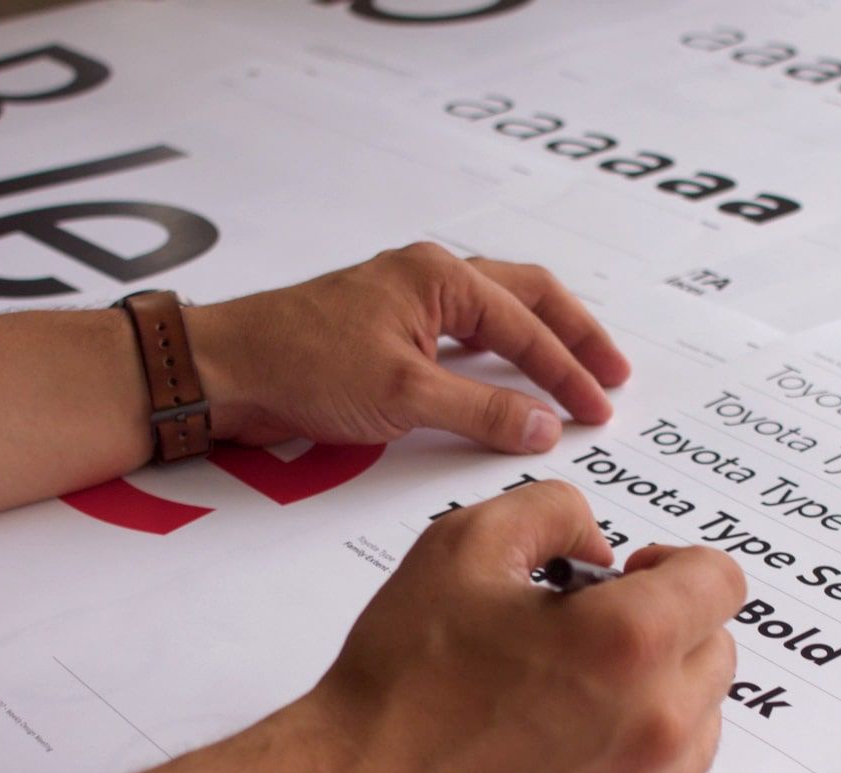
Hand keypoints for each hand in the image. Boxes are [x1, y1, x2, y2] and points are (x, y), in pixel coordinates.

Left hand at [182, 243, 630, 453]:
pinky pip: (462, 338)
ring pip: (495, 314)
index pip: (527, 324)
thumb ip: (482, 412)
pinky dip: (497, 359)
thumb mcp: (404, 397)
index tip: (600, 408)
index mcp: (440, 277)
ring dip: (537, 343)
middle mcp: (429, 278)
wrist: (228, 370)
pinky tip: (509, 384)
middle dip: (573, 336)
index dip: (569, 370)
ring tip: (575, 376)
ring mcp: (408, 302)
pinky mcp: (388, 334)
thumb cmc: (302, 366)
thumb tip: (545, 426)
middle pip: (526, 297)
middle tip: (613, 375)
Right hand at [287, 480, 745, 772]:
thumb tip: (600, 542)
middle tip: (587, 636)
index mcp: (629, 639)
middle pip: (717, 650)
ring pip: (701, 721)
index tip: (631, 577)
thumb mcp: (461, 546)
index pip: (720, 581)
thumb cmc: (402, 681)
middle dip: (667, 629)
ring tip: (576, 696)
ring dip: (658, 694)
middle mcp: (659, 721)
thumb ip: (551, 510)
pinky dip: (636, 761)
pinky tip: (566, 753)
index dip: (677, 565)